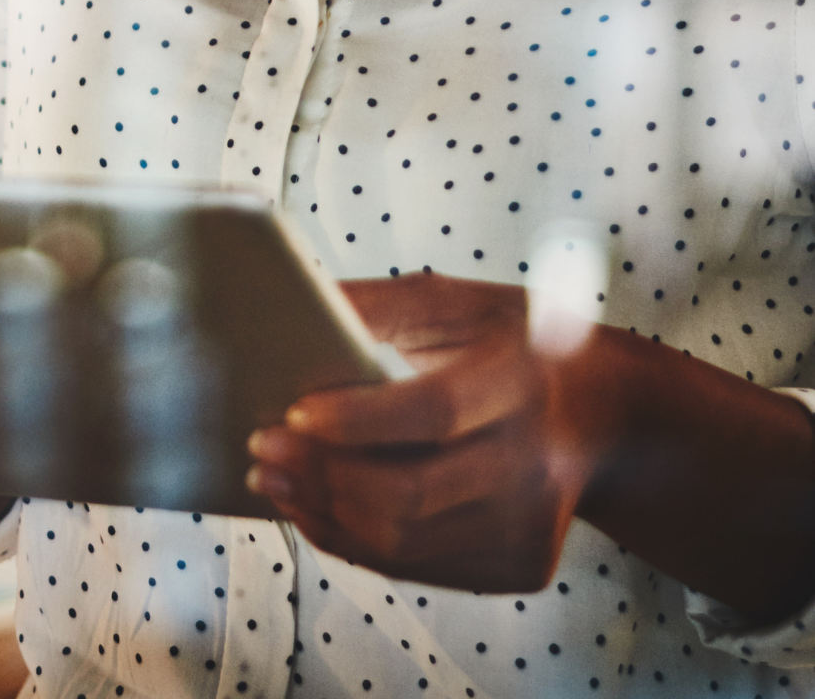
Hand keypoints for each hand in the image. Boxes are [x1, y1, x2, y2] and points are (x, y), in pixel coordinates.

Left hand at [246, 272, 617, 593]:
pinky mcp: (522, 566)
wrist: (610, 417)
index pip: (432, 413)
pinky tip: (316, 510)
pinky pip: (420, 567)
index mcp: (524, 383)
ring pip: (408, 544)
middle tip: (261, 449)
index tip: (291, 410)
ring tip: (274, 479)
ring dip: (325, 515)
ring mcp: (532, 527)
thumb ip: (380, 305)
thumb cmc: (520, 346)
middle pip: (412, 495)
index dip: (357, 418)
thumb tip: (292, 307)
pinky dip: (355, 543)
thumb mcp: (463, 303)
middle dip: (322, 478)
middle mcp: (536, 464)